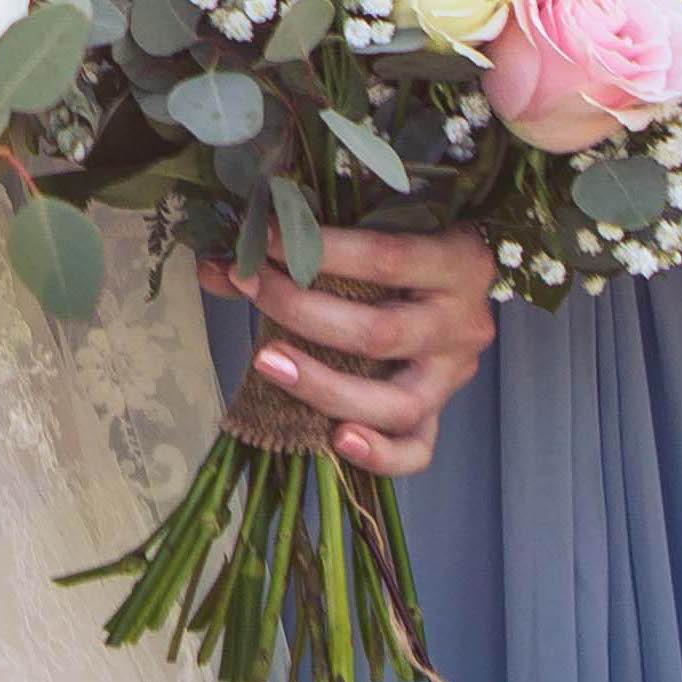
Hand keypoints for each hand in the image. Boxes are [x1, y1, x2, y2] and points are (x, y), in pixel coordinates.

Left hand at [199, 224, 496, 478]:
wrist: (466, 275)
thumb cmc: (410, 241)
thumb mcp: (374, 228)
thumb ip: (305, 243)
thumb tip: (216, 267)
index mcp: (455, 263)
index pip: (385, 258)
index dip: (320, 251)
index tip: (263, 242)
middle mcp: (461, 323)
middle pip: (380, 333)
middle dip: (302, 313)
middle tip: (250, 289)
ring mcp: (453, 375)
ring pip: (396, 401)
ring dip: (323, 387)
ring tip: (265, 363)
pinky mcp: (441, 412)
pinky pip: (417, 449)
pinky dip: (379, 454)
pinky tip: (337, 441)